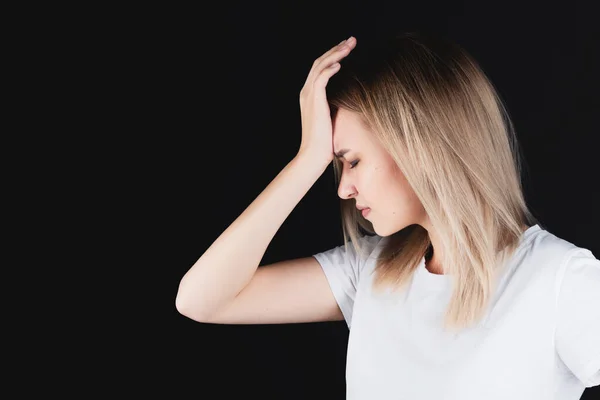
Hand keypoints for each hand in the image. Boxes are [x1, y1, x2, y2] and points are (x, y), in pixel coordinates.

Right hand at [297, 36, 356, 162]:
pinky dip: (330, 69)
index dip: (333, 55)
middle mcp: (307, 92)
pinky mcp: (314, 101)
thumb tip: (350, 98)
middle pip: (320, 62)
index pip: (320, 68)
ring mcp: (309, 95)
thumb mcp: (331, 118)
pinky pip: (321, 79)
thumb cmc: (325, 141)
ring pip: (320, 66)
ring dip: (336, 54)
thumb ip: (335, 104)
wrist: (313, 154)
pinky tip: (341, 64)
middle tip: (351, 40)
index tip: (347, 48)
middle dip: (336, 49)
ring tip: (349, 46)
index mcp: (309, 94)